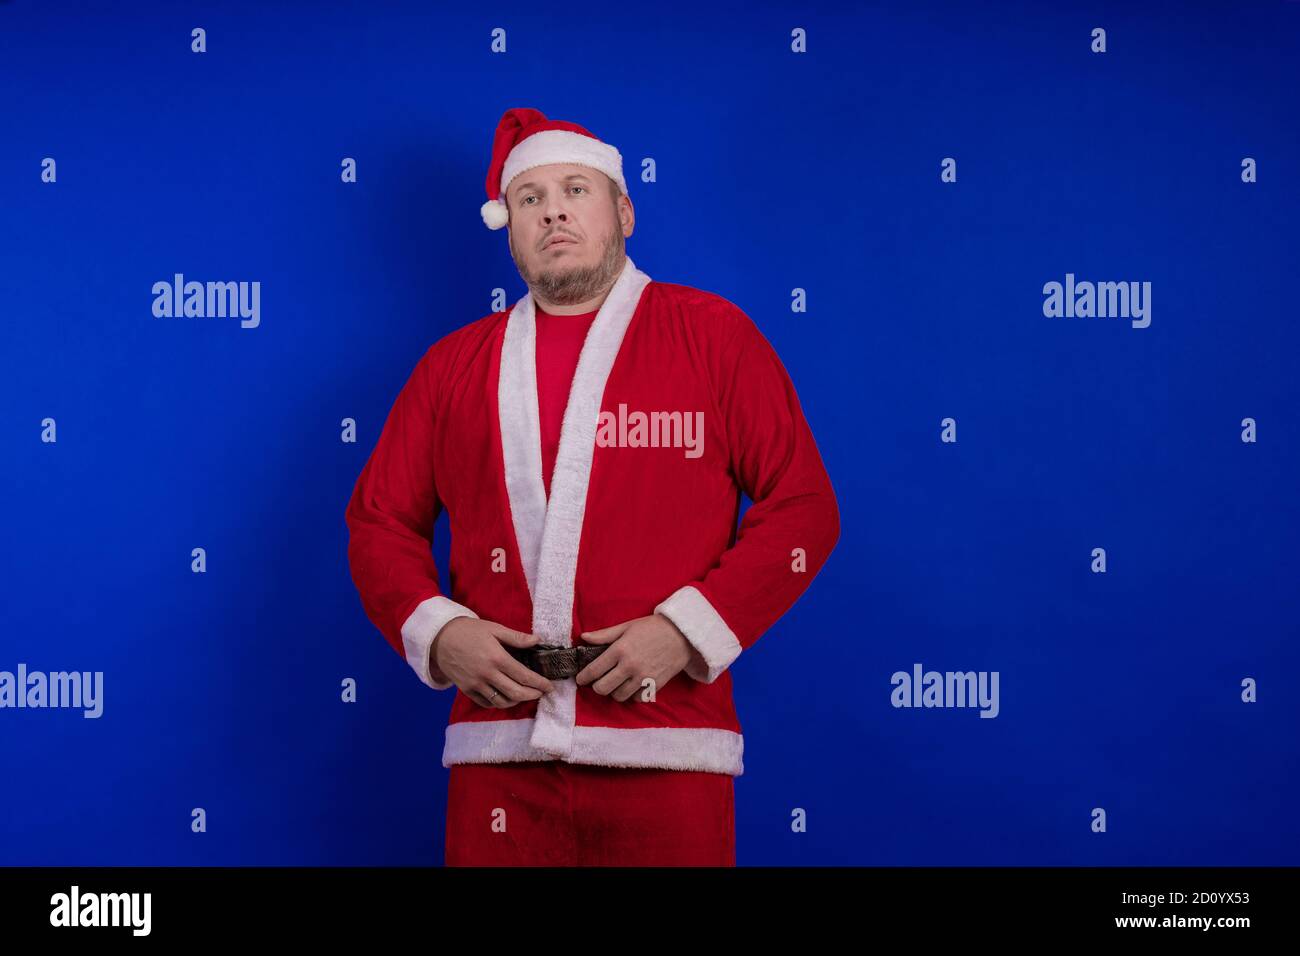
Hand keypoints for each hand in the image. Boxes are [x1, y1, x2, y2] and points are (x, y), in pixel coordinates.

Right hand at [432, 617, 555, 707]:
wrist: (440, 638)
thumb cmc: (469, 631)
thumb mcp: (494, 628)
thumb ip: (516, 637)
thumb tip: (537, 640)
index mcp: (496, 657)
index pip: (524, 676)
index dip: (539, 684)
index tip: (549, 686)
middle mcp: (487, 674)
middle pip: (516, 693)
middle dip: (532, 695)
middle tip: (541, 693)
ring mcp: (475, 684)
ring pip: (502, 702)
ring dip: (517, 701)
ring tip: (525, 695)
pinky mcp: (466, 690)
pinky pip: (486, 703)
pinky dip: (499, 703)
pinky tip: (506, 697)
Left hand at [574, 614, 697, 701]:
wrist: (682, 634)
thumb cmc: (652, 628)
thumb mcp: (627, 626)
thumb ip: (604, 635)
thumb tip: (584, 637)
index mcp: (620, 649)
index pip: (594, 670)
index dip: (583, 677)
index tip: (581, 679)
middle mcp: (629, 666)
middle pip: (603, 688)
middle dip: (597, 686)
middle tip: (598, 682)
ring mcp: (642, 677)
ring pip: (618, 696)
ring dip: (614, 692)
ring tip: (615, 684)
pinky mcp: (654, 685)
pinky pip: (636, 698)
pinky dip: (631, 695)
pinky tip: (631, 686)